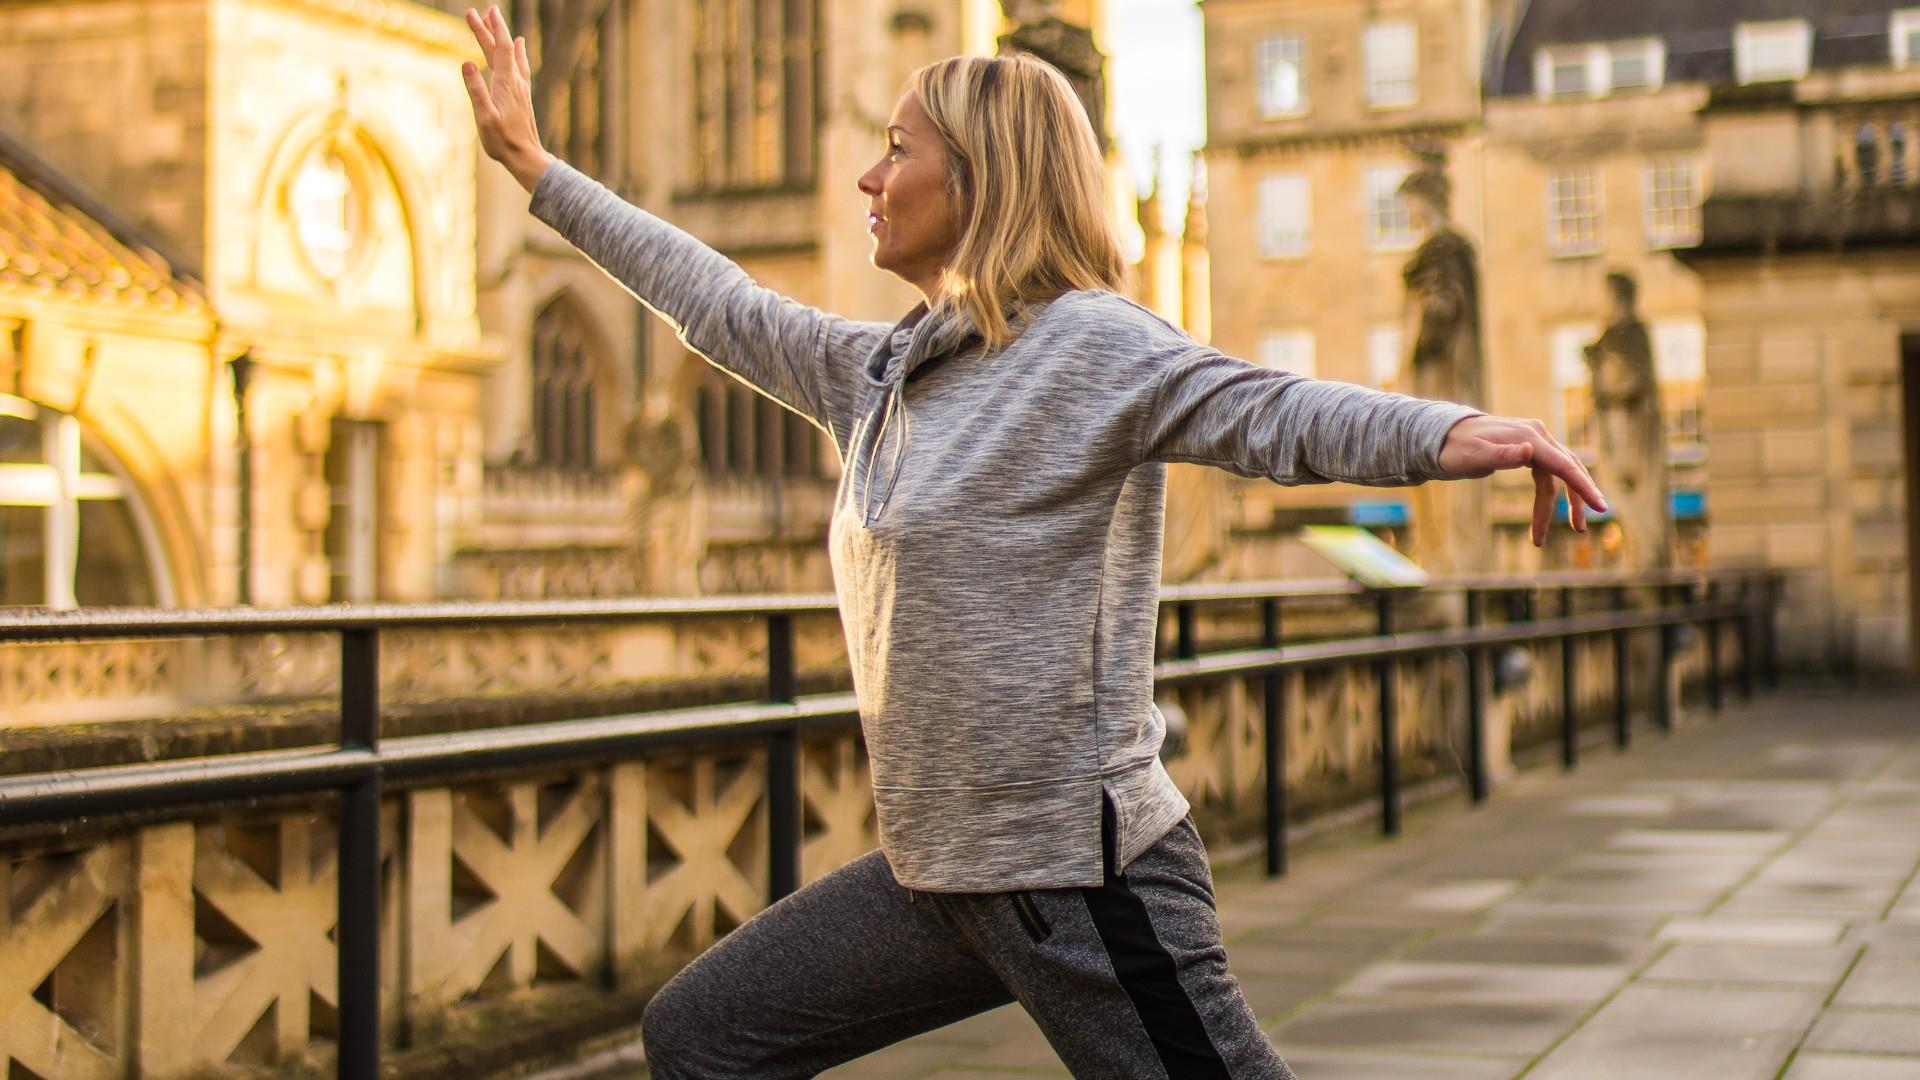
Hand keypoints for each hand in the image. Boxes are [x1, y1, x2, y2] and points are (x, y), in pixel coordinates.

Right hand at [460, 6, 553, 192]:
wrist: (525, 156)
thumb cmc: (502, 140)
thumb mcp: (484, 116)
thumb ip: (475, 90)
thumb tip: (466, 62)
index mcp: (506, 83)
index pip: (501, 48)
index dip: (494, 28)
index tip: (486, 10)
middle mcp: (516, 81)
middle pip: (502, 48)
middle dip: (488, 29)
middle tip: (474, 12)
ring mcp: (520, 87)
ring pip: (509, 55)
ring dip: (501, 37)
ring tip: (492, 21)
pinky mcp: (521, 94)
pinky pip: (519, 65)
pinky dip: (517, 51)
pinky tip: (519, 45)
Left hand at [1436, 414, 1608, 547]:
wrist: (1443, 436)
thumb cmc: (1456, 449)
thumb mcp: (1475, 456)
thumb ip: (1502, 455)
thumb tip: (1530, 452)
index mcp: (1530, 437)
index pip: (1564, 465)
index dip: (1583, 487)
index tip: (1601, 508)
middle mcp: (1537, 436)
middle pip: (1568, 470)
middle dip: (1577, 500)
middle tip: (1580, 530)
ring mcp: (1534, 441)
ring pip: (1558, 475)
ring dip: (1560, 504)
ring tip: (1553, 535)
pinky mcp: (1529, 449)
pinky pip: (1548, 474)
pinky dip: (1549, 494)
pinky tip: (1544, 512)